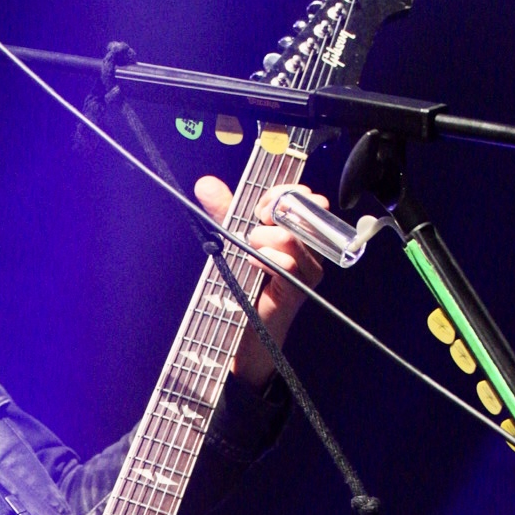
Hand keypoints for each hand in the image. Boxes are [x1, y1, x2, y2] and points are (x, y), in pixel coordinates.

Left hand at [195, 175, 325, 387]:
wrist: (242, 331)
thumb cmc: (242, 284)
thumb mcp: (232, 240)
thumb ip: (225, 211)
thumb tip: (204, 183)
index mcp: (297, 230)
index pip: (303, 196)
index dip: (281, 193)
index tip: (260, 206)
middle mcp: (309, 246)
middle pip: (301, 210)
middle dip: (273, 212)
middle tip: (254, 226)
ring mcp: (309, 268)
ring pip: (291, 236)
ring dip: (261, 240)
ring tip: (250, 254)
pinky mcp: (300, 288)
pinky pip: (288, 263)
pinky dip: (265, 260)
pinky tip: (254, 266)